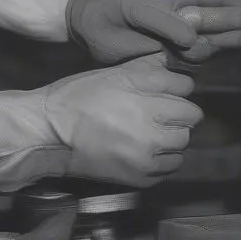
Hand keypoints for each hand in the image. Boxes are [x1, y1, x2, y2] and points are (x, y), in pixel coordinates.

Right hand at [0, 54, 202, 192]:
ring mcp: (148, 150)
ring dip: (172, 138)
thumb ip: (144, 69)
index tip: (164, 95)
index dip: (175, 89)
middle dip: (178, 115)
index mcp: (141, 87)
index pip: (184, 86)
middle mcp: (150, 118)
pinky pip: (171, 167)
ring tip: (151, 136)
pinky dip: (162, 160)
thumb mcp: (110, 73)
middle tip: (160, 116)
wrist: (49, 135)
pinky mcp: (142, 174)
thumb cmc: (76, 97)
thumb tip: (169, 64)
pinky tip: (144, 153)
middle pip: (191, 116)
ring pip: (183, 142)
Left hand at [66, 0, 240, 64]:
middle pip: (227, 21)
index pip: (222, 2)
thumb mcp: (135, 14)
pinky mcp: (172, 53)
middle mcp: (188, 17)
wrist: (87, 25)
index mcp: (182, 1)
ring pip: (218, 40)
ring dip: (237, 41)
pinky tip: (235, 55)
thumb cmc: (111, 13)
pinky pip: (202, 54)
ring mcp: (182, 36)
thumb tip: (194, 36)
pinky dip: (218, 54)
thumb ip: (165, 23)